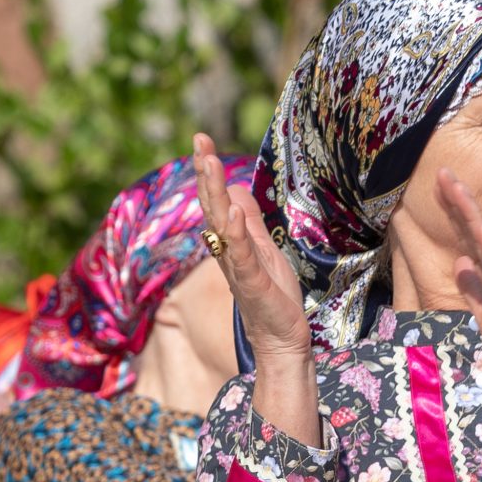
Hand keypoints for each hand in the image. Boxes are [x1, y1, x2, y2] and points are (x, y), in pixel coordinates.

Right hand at [190, 133, 310, 361]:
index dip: (209, 172)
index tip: (202, 141)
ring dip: (214, 192)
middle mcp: (227, 252)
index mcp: (230, 242)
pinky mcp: (251, 283)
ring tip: (209, 162)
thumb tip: (237, 192)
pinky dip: (235, 232)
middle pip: (212, 206)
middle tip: (199, 141)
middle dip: (205, 172)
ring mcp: (237, 267)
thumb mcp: (264, 250)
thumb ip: (249, 223)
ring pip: (221, 224)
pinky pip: (240, 255)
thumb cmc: (274, 298)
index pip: (216, 201)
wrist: (282, 341)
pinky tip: (232, 211)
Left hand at [440, 170, 481, 392]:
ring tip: (452, 184)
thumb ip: (474, 289)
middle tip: (441, 170)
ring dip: (468, 210)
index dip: (454, 212)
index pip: (470, 238)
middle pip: (476, 228)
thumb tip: (461, 262)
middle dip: (458, 199)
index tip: (439, 187)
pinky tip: (475, 224)